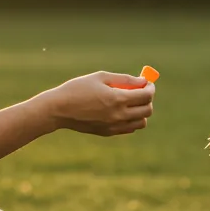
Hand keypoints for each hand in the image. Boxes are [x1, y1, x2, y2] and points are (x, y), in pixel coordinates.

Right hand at [39, 72, 154, 135]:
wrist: (59, 110)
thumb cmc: (78, 89)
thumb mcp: (101, 77)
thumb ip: (124, 79)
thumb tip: (142, 82)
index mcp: (117, 99)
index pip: (146, 95)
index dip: (150, 88)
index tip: (148, 83)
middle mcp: (118, 115)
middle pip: (147, 110)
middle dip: (148, 99)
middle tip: (140, 91)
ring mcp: (114, 126)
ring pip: (141, 122)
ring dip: (141, 111)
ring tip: (131, 102)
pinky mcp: (108, 132)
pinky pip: (129, 128)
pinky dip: (131, 120)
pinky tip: (121, 111)